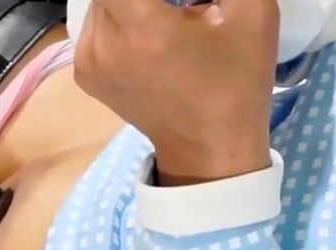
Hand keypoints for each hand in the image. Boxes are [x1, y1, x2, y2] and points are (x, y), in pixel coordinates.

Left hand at [73, 0, 278, 184]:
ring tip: (167, 11)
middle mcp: (103, 42)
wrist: (208, 149)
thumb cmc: (236, 82)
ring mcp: (87, 59)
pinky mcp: (83, 71)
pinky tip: (150, 21)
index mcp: (142, 29)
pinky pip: (96, 22)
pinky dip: (119, 11)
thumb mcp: (252, 14)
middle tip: (181, 6)